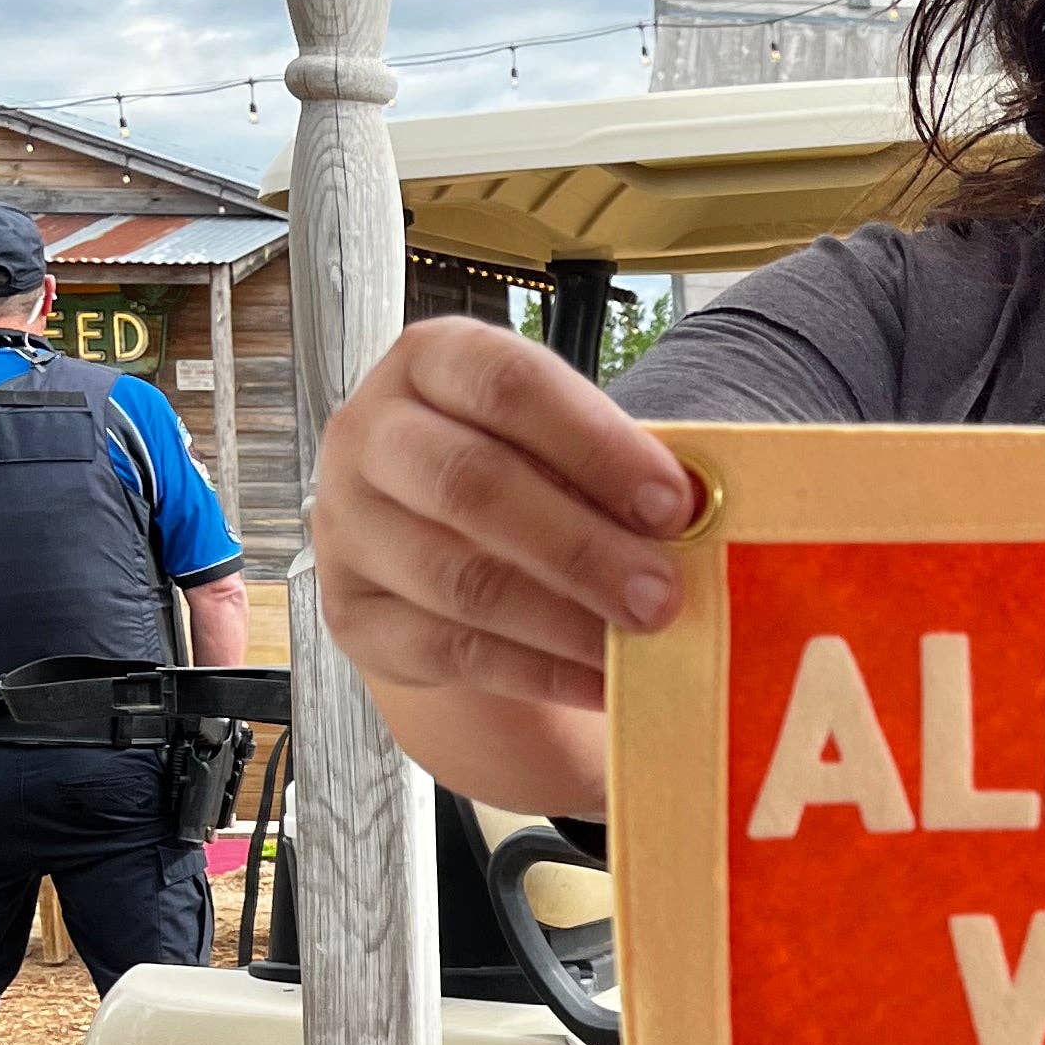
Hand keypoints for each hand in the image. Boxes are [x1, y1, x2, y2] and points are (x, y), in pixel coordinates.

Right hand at [314, 318, 696, 715]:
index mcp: (431, 362)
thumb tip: (697, 514)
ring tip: (639, 643)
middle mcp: (369, 434)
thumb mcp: (564, 446)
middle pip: (469, 484)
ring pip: (456, 579)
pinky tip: (600, 682)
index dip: (595, 444)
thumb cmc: (526, 473)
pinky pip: (448, 650)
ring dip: (562, 619)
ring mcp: (347, 526)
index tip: (674, 503)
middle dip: (580, 547)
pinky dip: (537, 671)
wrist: (448, 540)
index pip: (506, 385)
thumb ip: (615, 466)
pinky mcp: (353, 614)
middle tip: (663, 594)